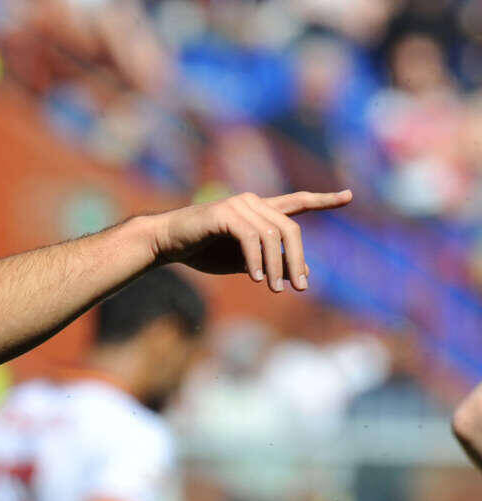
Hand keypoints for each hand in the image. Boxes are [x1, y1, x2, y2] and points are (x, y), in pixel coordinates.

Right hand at [147, 189, 352, 291]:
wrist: (167, 242)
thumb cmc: (202, 251)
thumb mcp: (244, 261)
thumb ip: (272, 261)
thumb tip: (306, 272)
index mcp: (259, 211)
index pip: (297, 202)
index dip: (324, 200)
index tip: (349, 196)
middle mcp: (253, 202)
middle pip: (290, 230)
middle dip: (297, 261)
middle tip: (299, 288)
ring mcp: (239, 205)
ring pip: (272, 236)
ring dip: (277, 266)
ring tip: (275, 288)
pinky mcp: (225, 213)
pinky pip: (250, 239)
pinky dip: (256, 260)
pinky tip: (255, 277)